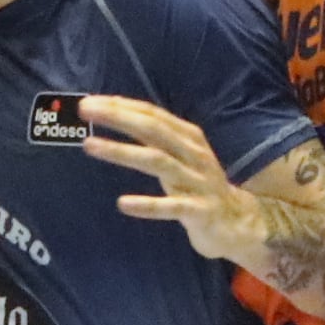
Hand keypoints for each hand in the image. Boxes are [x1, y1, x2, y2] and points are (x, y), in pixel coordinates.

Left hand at [79, 94, 258, 263]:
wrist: (239, 223)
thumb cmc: (198, 185)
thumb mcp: (180, 156)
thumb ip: (154, 139)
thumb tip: (114, 114)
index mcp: (189, 137)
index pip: (153, 114)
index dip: (122, 105)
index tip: (90, 102)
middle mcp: (194, 154)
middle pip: (153, 129)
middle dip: (118, 117)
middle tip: (85, 109)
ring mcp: (198, 182)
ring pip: (158, 162)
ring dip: (122, 152)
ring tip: (89, 145)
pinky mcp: (200, 211)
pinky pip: (172, 207)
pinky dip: (148, 205)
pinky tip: (123, 203)